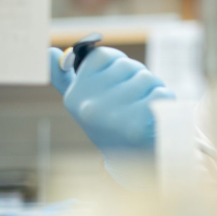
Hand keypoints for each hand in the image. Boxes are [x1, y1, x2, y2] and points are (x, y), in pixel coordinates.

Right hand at [49, 47, 173, 185]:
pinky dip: (166, 100)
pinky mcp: (138, 126)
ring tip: (146, 107)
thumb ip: (64, 78)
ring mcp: (113, 116)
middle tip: (136, 99)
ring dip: (154, 89)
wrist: (130, 163)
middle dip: (139, 78)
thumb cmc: (109, 124)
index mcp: (75, 96)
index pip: (104, 56)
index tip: (120, 82)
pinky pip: (162, 94)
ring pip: (148, 78)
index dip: (119, 65)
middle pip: (129, 66)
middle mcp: (90, 106)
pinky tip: (156, 114)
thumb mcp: (82, 103)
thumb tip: (50, 51)